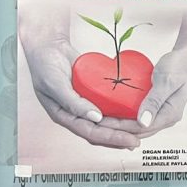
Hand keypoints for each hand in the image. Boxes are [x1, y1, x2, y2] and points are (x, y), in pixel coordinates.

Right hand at [20, 37, 139, 149]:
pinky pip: (109, 108)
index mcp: (63, 116)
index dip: (111, 138)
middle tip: (139, 139)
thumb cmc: (45, 64)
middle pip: (101, 132)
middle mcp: (75, 114)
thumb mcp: (55, 83)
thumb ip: (72, 102)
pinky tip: (135, 114)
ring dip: (123, 128)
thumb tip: (96, 118)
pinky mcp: (93, 97)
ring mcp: (85, 106)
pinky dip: (121, 113)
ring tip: (141, 131)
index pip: (90, 133)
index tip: (130, 140)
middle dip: (120, 137)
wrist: (49, 46)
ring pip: (107, 123)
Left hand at [100, 12, 186, 137]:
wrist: (185, 59)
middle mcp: (165, 118)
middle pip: (138, 132)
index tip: (100, 121)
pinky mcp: (155, 109)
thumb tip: (143, 122)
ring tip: (99, 120)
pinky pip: (138, 118)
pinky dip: (124, 118)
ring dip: (119, 126)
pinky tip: (111, 113)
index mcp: (170, 115)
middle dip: (116, 130)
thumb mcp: (166, 81)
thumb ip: (154, 101)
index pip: (141, 128)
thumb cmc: (177, 67)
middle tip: (93, 123)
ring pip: (137, 127)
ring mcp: (160, 114)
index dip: (120, 127)